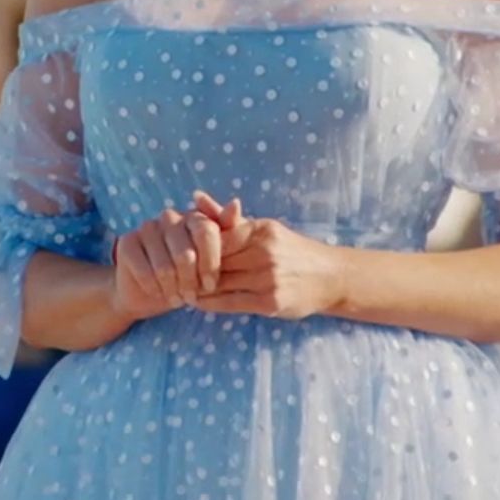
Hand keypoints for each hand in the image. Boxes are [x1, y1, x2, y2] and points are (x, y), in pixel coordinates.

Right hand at [108, 202, 226, 321]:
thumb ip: (228, 232)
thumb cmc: (188, 274)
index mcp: (194, 217)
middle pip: (186, 255)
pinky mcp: (127, 243)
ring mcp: (146, 228)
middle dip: (191, 283)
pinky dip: (155, 289)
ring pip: (165, 267)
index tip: (210, 286)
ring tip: (177, 298)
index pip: (206, 233)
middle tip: (191, 296)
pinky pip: (145, 272)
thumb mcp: (213, 259)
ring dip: (173, 289)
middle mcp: (170, 217)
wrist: (147, 290)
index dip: (210, 263)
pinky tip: (159, 293)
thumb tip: (235, 202)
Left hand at [191, 192, 345, 320]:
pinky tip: (198, 301)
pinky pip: (229, 303)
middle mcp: (265, 253)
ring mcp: (268, 279)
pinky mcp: (270, 302)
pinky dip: (209, 303)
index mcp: (261, 230)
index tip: (178, 251)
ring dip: (196, 287)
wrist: (329, 277)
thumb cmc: (290, 249)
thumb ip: (226, 217)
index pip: (216, 237)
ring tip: (180, 287)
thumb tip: (195, 196)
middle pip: (215, 261)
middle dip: (192, 268)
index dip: (195, 246)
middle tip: (170, 272)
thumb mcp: (263, 228)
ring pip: (219, 283)